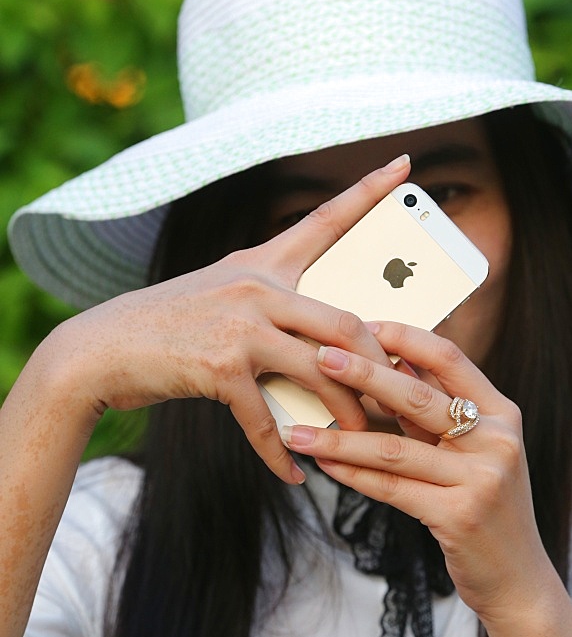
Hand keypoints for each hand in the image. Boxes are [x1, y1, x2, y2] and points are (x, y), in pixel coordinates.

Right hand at [51, 156, 411, 483]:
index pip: (325, 218)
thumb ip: (276, 313)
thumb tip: (328, 356)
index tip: (405, 163)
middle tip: (399, 395)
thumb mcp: (225, 298)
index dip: (369, 189)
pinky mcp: (220, 368)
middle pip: (347, 322)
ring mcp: (240, 326)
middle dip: (381, 367)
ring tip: (361, 440)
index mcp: (262, 263)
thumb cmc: (171, 326)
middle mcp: (257, 287)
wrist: (101, 349)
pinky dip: (283, 453)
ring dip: (347, 415)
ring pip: (323, 371)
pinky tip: (296, 474)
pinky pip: (268, 418)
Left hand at [281, 321, 554, 623]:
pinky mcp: (460, 515)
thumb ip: (436, 415)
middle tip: (319, 357)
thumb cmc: (484, 507)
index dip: (404, 338)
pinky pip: (391, 487)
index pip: (449, 358)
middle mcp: (497, 439)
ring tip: (297, 431)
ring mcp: (482, 478)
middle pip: (416, 395)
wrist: (518, 579)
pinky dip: (352, 474)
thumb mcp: (474, 452)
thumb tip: (382, 367)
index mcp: (501, 413)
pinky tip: (323, 463)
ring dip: (339, 437)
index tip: (362, 326)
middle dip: (362, 372)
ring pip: (394, 448)